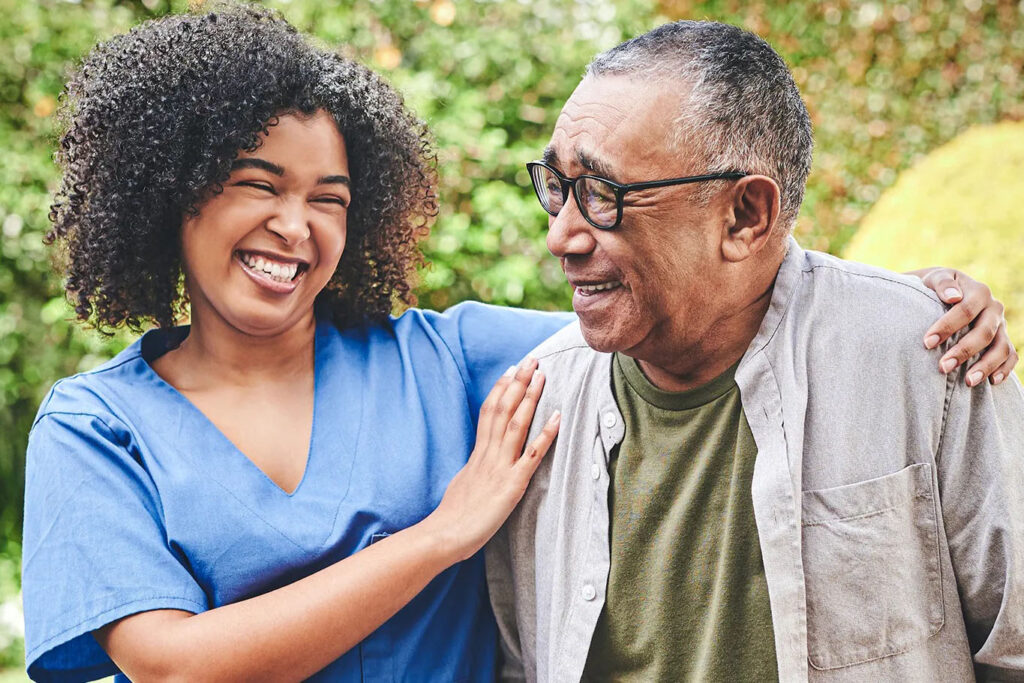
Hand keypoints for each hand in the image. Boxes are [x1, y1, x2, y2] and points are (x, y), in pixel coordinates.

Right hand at [426, 358, 559, 562]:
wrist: (443, 535)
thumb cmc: (451, 518)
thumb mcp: (462, 484)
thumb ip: (473, 470)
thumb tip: (477, 464)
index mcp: (476, 455)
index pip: (488, 413)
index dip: (500, 390)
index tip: (509, 371)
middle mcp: (488, 455)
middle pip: (502, 410)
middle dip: (517, 383)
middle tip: (530, 360)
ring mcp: (500, 467)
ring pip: (516, 424)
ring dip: (530, 398)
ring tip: (541, 375)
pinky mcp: (512, 484)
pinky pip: (532, 455)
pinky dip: (546, 434)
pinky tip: (557, 417)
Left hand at [915, 268, 1017, 385]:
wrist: (949, 291)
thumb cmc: (937, 287)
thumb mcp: (936, 278)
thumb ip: (943, 284)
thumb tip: (953, 296)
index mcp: (979, 292)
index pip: (965, 310)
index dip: (947, 327)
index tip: (927, 342)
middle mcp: (994, 308)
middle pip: (984, 332)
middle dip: (963, 351)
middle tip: (943, 367)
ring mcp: (1001, 325)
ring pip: (1001, 348)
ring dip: (985, 366)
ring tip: (968, 382)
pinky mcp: (1003, 339)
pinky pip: (1010, 356)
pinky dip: (1005, 369)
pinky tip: (991, 382)